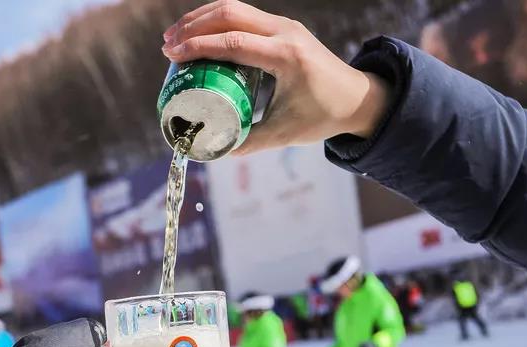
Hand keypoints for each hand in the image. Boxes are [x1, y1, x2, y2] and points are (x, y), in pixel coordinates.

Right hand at [162, 0, 390, 154]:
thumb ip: (248, 143)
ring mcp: (284, 25)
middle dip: (193, 26)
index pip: (234, 43)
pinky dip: (218, 20)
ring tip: (175, 37)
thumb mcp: (285, 133)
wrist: (358, 98)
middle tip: (167, 46)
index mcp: (286, 57)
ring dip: (202, 18)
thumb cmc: (323, 116)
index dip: (199, 47)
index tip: (172, 56)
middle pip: (230, 13)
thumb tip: (212, 151)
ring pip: (235, 8)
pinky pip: (244, 14)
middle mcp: (285, 33)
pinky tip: (200, 33)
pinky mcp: (282, 27)